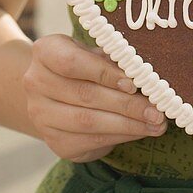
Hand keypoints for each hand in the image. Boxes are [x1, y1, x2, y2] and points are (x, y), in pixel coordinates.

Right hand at [23, 34, 166, 162]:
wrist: (54, 95)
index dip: (104, 73)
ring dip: (128, 125)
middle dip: (126, 104)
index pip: (72, 63)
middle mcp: (36, 82)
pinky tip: (140, 131)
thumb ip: (112, 60)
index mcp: (45, 51)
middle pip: (85, 95)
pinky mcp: (54, 141)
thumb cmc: (83, 66)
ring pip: (88, 122)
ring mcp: (41, 115)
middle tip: (157, 110)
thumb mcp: (93, 54)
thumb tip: (145, 74)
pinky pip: (91, 140)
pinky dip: (121, 137)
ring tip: (156, 124)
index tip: (133, 83)